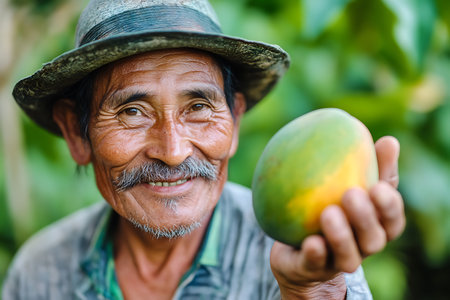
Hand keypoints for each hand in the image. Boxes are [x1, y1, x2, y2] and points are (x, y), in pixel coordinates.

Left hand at [270, 136, 405, 298]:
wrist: (297, 247)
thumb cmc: (332, 207)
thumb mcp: (352, 185)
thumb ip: (370, 166)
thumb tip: (390, 140)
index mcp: (376, 228)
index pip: (392, 219)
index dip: (389, 205)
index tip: (378, 186)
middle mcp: (362, 248)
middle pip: (373, 239)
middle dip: (365, 217)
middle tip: (352, 194)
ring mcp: (337, 262)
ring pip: (348, 256)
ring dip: (341, 236)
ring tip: (329, 213)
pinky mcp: (312, 269)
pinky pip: (315, 263)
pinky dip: (315, 253)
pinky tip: (310, 240)